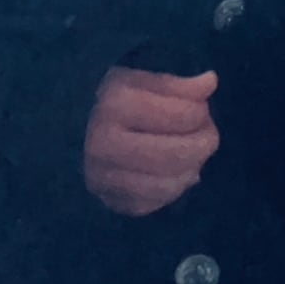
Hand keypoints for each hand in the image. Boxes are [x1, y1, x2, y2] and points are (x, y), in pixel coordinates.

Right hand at [83, 67, 219, 216]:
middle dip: (203, 145)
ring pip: (167, 185)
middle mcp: (104, 143)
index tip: (200, 108)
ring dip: (191, 169)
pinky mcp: (110, 201)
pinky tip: (174, 173)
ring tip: (193, 155)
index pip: (184, 115)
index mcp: (116, 104)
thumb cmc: (119, 99)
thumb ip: (179, 85)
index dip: (201, 112)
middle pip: (176, 155)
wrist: (74, 130)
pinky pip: (155, 203)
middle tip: (208, 136)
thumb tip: (210, 81)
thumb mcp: (144, 81)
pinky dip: (173, 189)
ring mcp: (103, 177)